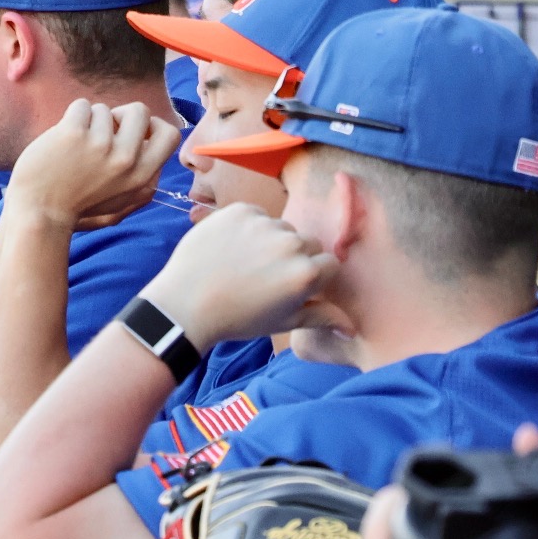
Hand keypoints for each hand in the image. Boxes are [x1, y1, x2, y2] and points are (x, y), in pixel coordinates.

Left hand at [4, 101, 181, 231]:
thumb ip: (141, 182)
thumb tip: (150, 147)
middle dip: (120, 115)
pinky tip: (62, 139)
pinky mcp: (75, 133)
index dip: (151, 126)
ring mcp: (101, 145)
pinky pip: (82, 106)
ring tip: (74, 147)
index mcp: (143, 177)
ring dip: (89, 122)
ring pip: (104, 109)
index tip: (129, 133)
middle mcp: (127, 160)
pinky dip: (71, 117)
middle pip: (140, 111)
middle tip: (101, 132)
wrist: (38, 213)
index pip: (169, 135)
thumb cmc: (76, 209)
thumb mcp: (120, 207)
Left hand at [137, 204, 335, 347]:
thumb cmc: (237, 318)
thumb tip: (352, 329)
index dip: (313, 276)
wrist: (185, 303)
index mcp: (305, 273)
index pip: (329, 264)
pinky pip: (256, 215)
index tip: (292, 286)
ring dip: (271, 240)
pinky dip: (248, 228)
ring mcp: (264, 224)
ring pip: (282, 228)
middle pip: (308, 243)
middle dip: (294, 257)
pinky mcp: (240, 210)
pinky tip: (231, 248)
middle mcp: (290, 244)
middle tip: (266, 276)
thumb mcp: (283, 321)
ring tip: (244, 263)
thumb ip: (322, 318)